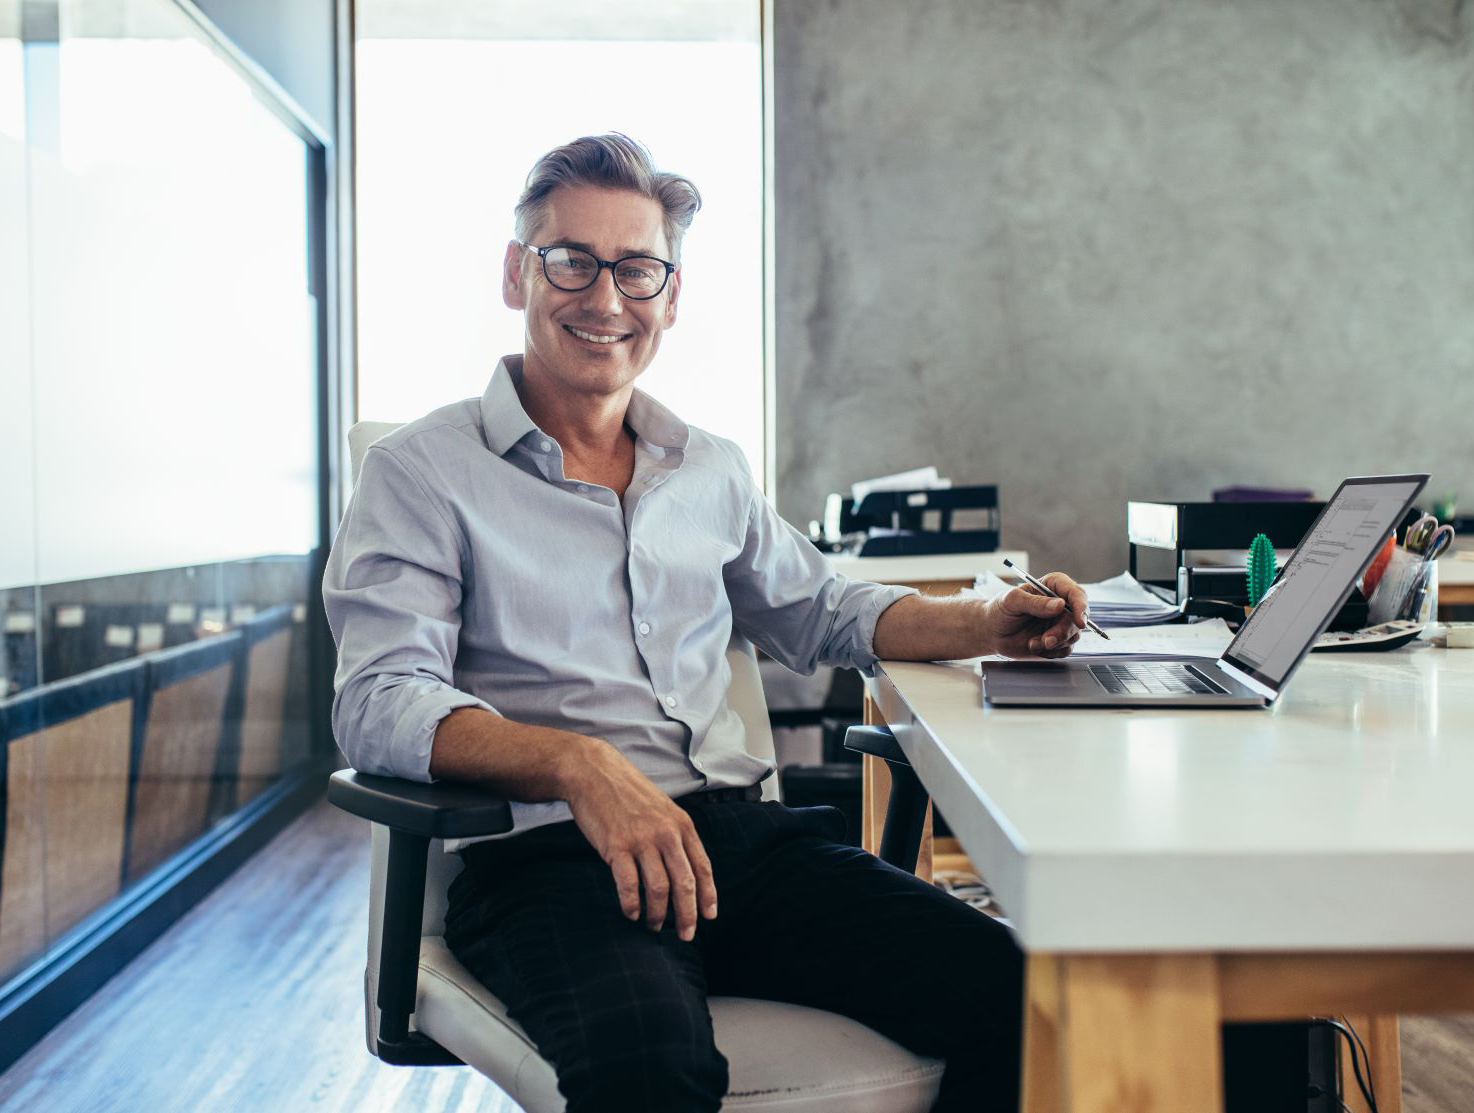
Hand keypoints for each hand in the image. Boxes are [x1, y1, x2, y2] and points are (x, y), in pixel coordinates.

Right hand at [564, 742, 716, 941]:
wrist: (594, 772)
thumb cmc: (627, 792)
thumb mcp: (662, 808)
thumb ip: (675, 834)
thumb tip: (683, 867)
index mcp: (681, 825)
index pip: (702, 867)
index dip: (708, 895)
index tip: (709, 916)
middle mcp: (666, 834)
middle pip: (684, 883)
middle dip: (688, 914)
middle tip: (686, 934)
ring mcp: (641, 840)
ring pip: (659, 889)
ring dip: (658, 914)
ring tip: (654, 925)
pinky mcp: (617, 846)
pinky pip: (629, 885)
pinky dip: (632, 904)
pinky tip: (631, 912)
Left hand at [984, 571, 1088, 658]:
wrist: (991, 633)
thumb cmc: (999, 611)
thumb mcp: (1012, 601)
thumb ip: (1035, 603)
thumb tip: (1059, 605)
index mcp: (1052, 587)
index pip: (1075, 593)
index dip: (1081, 606)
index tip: (1079, 620)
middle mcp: (1060, 604)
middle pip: (1077, 618)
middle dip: (1063, 632)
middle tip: (1046, 640)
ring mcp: (1060, 623)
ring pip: (1073, 636)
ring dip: (1054, 643)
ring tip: (1032, 642)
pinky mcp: (1058, 640)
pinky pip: (1066, 649)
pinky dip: (1052, 652)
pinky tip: (1035, 647)